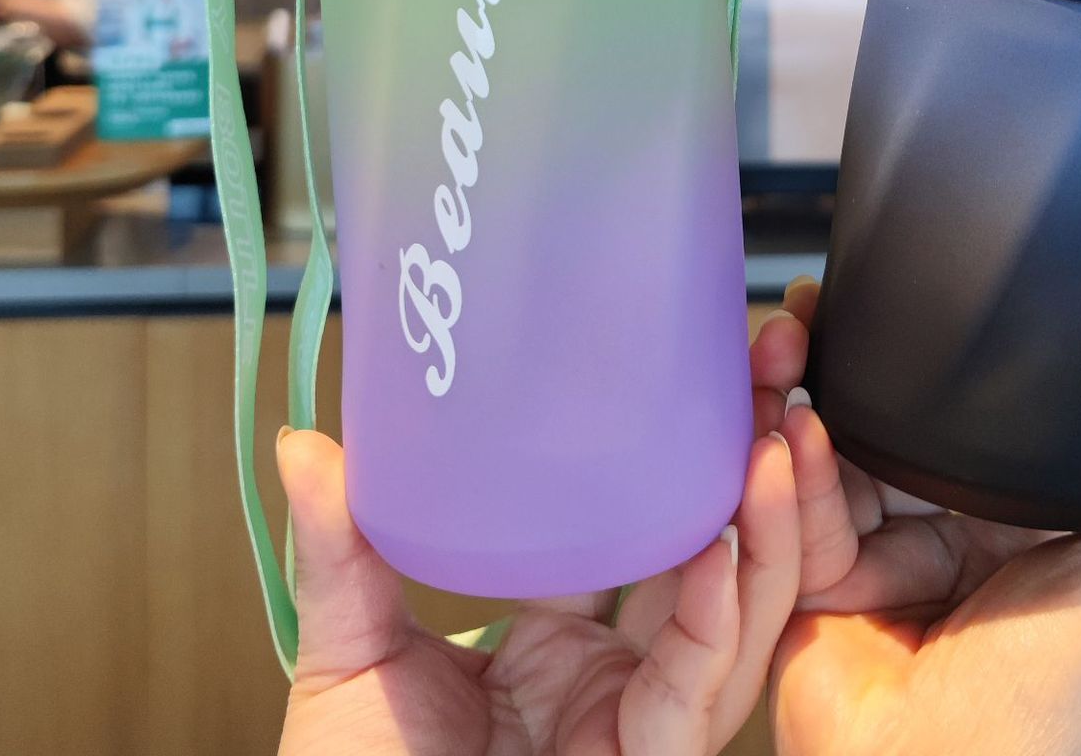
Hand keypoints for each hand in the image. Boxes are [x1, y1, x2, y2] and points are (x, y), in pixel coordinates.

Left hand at [274, 348, 798, 754]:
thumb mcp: (350, 660)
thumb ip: (341, 553)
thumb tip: (304, 444)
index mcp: (558, 636)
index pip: (644, 518)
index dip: (684, 442)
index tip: (702, 360)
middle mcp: (613, 673)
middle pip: (714, 553)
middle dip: (757, 466)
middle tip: (770, 370)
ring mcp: (635, 723)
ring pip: (734, 621)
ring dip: (767, 533)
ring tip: (776, 443)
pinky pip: (693, 697)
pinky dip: (715, 625)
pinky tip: (723, 553)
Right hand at [752, 280, 1080, 755]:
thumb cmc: (1051, 720)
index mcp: (1004, 535)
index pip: (963, 425)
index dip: (934, 364)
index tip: (912, 297)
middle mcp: (931, 542)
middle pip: (881, 428)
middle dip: (847, 364)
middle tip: (824, 303)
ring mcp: (865, 565)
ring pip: (824, 457)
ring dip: (806, 395)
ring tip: (799, 337)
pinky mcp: (807, 589)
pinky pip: (790, 512)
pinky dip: (787, 470)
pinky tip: (793, 424)